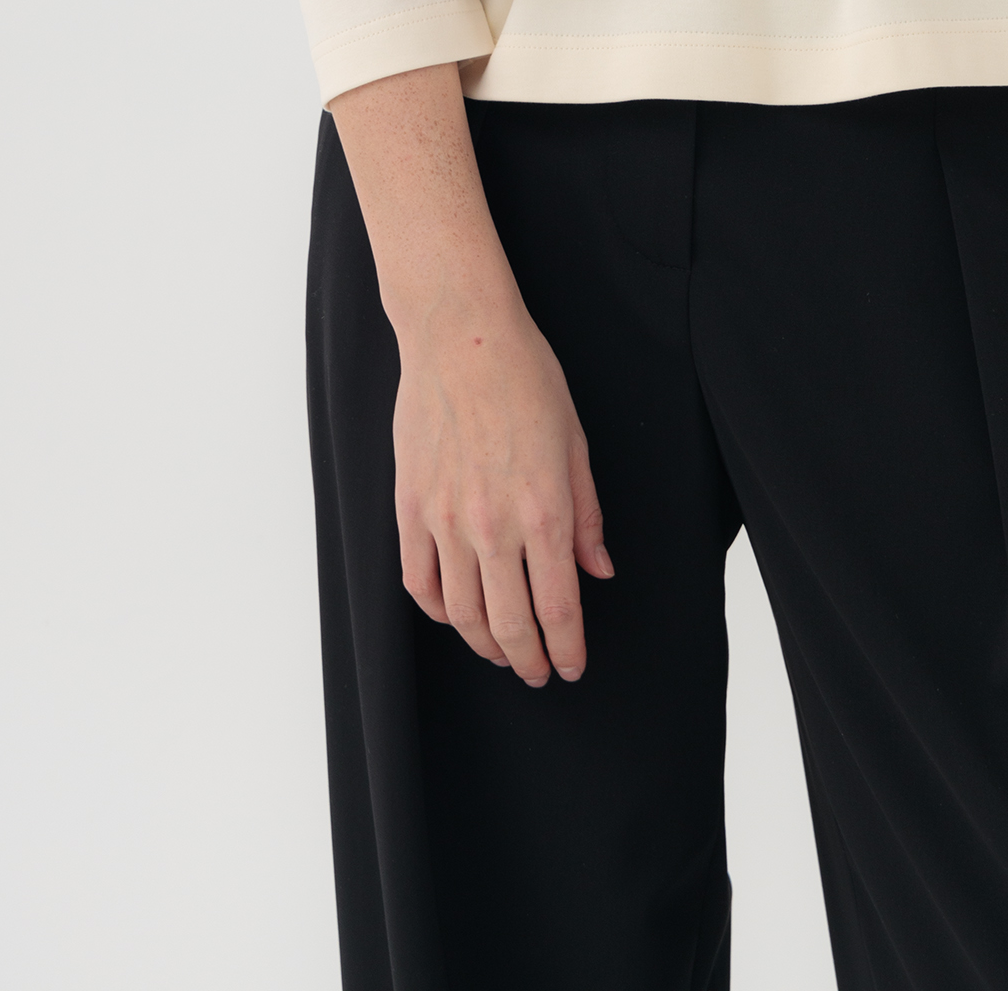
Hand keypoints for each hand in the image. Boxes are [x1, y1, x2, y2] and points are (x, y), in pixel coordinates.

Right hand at [393, 292, 613, 686]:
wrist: (461, 334)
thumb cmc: (526, 377)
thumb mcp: (576, 441)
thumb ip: (586, 514)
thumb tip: (598, 570)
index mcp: (544, 510)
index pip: (558, 608)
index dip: (567, 649)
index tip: (573, 667)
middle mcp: (493, 525)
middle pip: (509, 625)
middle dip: (528, 661)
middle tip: (538, 673)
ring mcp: (445, 518)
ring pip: (461, 613)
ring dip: (485, 644)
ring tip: (501, 651)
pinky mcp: (410, 505)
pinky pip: (419, 581)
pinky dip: (437, 611)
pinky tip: (455, 614)